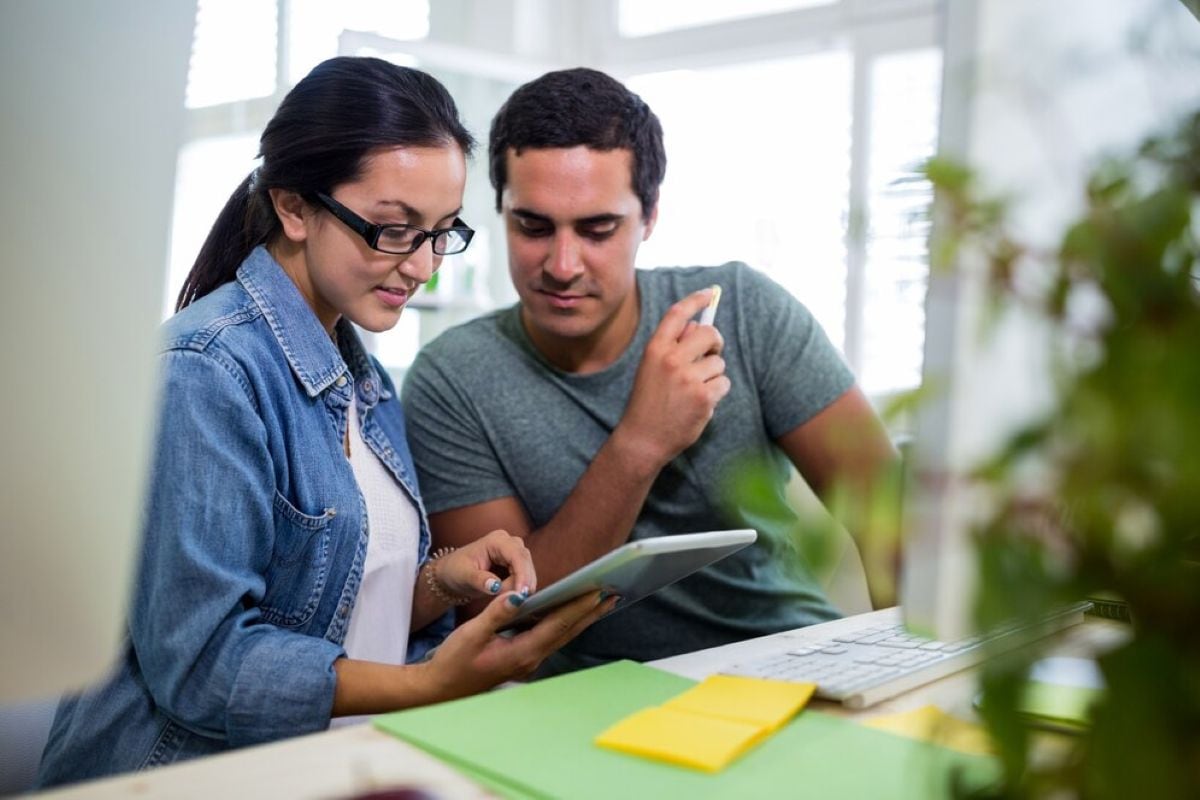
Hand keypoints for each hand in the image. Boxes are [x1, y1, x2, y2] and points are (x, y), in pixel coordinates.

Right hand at [419, 590, 617, 700]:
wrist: (441, 688)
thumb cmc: (453, 663)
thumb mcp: (471, 634)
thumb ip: (496, 614)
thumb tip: (518, 594)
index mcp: (521, 653)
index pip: (557, 625)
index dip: (578, 607)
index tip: (597, 591)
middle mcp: (530, 658)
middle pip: (568, 631)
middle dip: (591, 611)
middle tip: (614, 592)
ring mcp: (528, 660)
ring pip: (562, 635)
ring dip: (582, 617)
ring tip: (601, 599)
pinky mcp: (523, 658)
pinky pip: (551, 637)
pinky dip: (565, 622)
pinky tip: (570, 611)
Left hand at [434, 529, 536, 599]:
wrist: (452, 572)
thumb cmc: (455, 570)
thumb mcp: (464, 576)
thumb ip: (480, 581)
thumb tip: (495, 587)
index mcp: (495, 540)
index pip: (516, 555)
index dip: (523, 574)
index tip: (522, 593)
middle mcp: (507, 542)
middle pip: (525, 561)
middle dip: (525, 581)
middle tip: (519, 600)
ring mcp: (512, 551)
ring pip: (528, 568)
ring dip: (523, 585)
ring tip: (511, 599)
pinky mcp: (514, 562)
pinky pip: (524, 575)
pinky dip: (521, 586)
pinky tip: (514, 596)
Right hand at [616, 288, 730, 468]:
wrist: (643, 439)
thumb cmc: (648, 402)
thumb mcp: (651, 369)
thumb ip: (672, 347)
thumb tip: (697, 326)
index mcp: (655, 349)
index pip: (677, 314)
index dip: (695, 300)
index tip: (709, 293)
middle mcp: (671, 359)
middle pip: (709, 333)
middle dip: (715, 342)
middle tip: (712, 353)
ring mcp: (688, 378)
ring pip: (718, 362)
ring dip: (713, 375)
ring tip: (694, 391)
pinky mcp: (703, 396)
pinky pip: (724, 383)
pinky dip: (717, 392)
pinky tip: (700, 403)